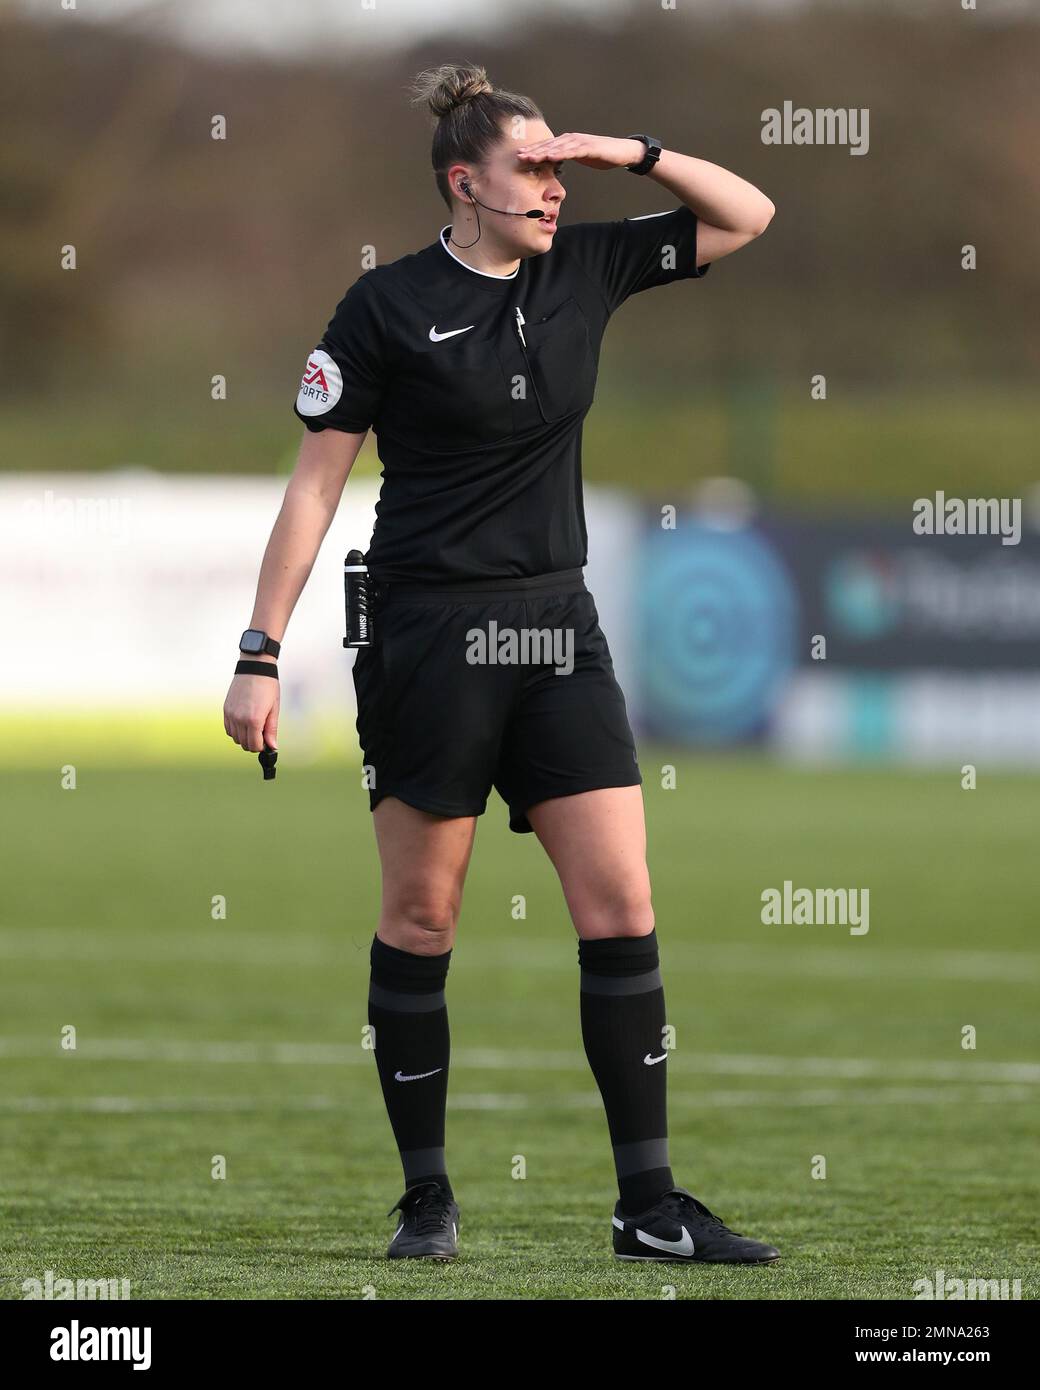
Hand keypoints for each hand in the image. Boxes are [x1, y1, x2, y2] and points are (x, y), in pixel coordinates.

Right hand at [224, 671, 278, 754]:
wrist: (254, 668)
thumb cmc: (267, 686)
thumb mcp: (274, 709)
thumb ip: (271, 730)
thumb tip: (272, 746)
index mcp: (254, 719)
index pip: (254, 745)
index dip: (262, 747)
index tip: (266, 742)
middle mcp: (239, 719)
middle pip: (244, 744)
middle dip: (254, 743)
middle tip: (262, 734)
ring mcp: (231, 714)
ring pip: (235, 738)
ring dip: (244, 737)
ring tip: (254, 726)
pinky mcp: (226, 710)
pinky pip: (228, 729)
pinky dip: (236, 730)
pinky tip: (244, 723)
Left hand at [516, 133, 645, 171]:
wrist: (621, 151)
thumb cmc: (602, 155)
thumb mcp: (580, 157)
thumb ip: (568, 157)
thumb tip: (555, 163)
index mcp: (568, 142)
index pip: (548, 147)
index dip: (533, 151)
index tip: (520, 156)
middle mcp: (571, 139)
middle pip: (549, 145)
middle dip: (533, 151)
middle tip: (518, 156)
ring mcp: (580, 142)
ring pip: (557, 147)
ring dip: (543, 152)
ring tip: (530, 157)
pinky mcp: (589, 147)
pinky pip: (572, 151)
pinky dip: (561, 154)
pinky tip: (551, 157)